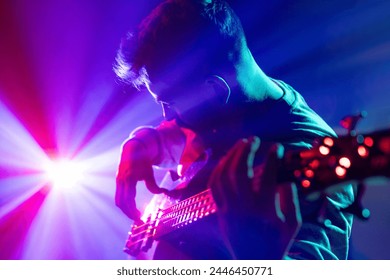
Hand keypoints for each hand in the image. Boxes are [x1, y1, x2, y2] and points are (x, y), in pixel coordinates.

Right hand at [115, 138, 167, 221]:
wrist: (132, 151)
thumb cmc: (142, 162)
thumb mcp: (148, 172)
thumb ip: (153, 185)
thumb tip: (162, 193)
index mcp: (129, 179)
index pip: (128, 199)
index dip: (132, 211)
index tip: (139, 218)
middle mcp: (121, 181)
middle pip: (121, 203)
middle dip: (129, 214)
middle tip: (139, 221)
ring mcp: (118, 182)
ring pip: (118, 201)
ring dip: (126, 210)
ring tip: (136, 215)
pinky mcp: (118, 183)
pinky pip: (119, 197)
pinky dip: (125, 204)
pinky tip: (133, 208)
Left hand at [208, 137, 301, 258]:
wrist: (253, 264)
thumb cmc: (276, 244)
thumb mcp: (292, 227)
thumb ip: (291, 202)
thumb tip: (285, 181)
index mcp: (264, 212)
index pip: (268, 178)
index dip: (272, 159)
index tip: (277, 146)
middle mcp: (243, 209)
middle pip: (239, 172)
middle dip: (246, 151)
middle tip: (254, 138)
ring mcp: (228, 210)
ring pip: (223, 176)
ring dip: (231, 156)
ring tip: (241, 143)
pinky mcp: (219, 212)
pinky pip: (214, 186)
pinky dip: (219, 169)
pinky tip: (227, 159)